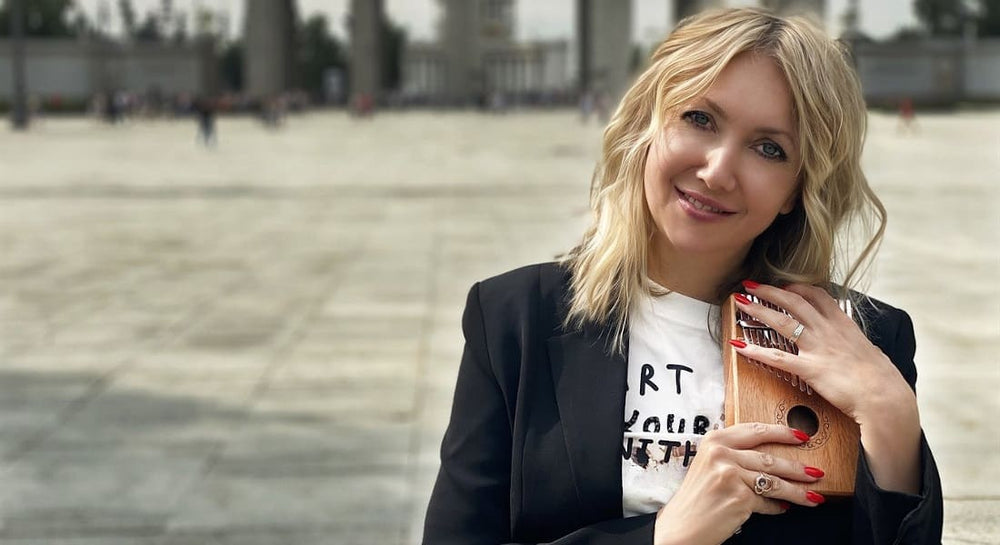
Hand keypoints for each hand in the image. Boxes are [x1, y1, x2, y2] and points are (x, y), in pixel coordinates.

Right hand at [653, 423, 824, 544]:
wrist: (681, 527)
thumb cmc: (695, 500)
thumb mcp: (708, 466)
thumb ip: (732, 456)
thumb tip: (769, 458)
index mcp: (713, 440)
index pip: (754, 430)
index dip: (782, 432)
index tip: (801, 436)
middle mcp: (721, 454)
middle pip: (769, 458)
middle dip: (797, 467)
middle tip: (815, 471)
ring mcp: (730, 474)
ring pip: (775, 481)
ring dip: (798, 491)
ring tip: (813, 496)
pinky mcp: (740, 497)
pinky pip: (768, 502)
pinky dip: (778, 508)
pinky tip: (784, 509)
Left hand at [729, 282, 915, 422]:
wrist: (886, 397)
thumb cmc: (881, 378)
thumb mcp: (870, 351)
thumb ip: (857, 344)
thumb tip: (859, 346)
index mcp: (843, 324)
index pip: (817, 295)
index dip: (797, 287)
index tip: (784, 285)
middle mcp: (828, 331)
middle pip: (794, 302)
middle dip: (769, 290)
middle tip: (750, 284)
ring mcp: (817, 348)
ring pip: (782, 322)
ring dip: (758, 310)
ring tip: (739, 302)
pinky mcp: (810, 369)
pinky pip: (777, 358)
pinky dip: (755, 351)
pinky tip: (739, 346)